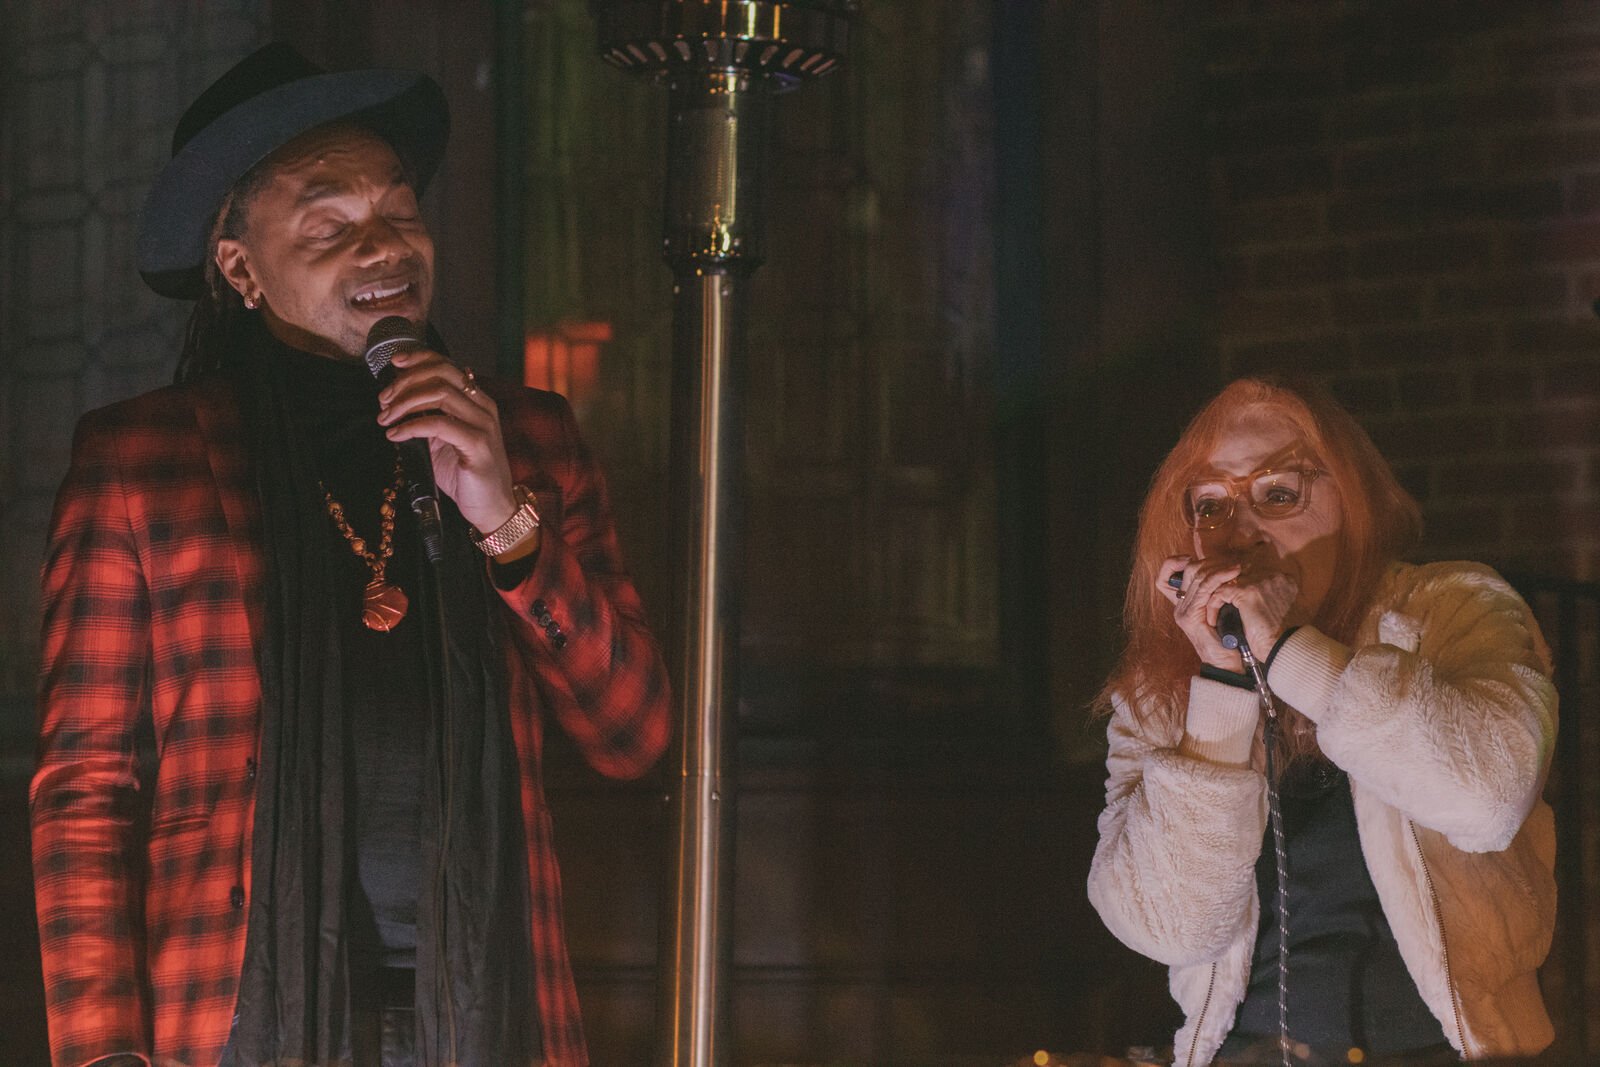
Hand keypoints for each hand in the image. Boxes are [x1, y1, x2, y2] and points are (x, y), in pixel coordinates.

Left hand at [376, 347, 518, 536]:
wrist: (492, 507)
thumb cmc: (466, 475)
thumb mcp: (442, 441)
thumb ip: (428, 417)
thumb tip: (396, 401)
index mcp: (476, 400)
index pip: (447, 365)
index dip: (420, 358)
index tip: (395, 363)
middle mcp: (483, 406)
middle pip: (441, 374)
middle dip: (406, 381)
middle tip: (384, 400)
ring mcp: (483, 424)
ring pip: (440, 394)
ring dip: (405, 403)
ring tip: (386, 419)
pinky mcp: (478, 445)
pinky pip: (439, 424)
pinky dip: (412, 426)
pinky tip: (396, 435)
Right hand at [1158, 555, 1298, 669]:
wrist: (1228, 666)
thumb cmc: (1229, 640)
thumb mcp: (1222, 611)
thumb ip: (1218, 594)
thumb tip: (1230, 570)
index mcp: (1182, 605)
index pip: (1165, 576)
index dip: (1175, 562)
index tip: (1197, 558)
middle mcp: (1179, 607)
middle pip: (1186, 570)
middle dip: (1209, 561)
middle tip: (1230, 563)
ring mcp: (1183, 612)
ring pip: (1196, 576)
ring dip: (1218, 567)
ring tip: (1236, 567)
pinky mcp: (1190, 617)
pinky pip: (1204, 589)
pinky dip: (1219, 577)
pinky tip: (1233, 574)